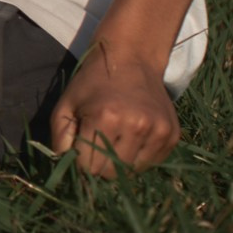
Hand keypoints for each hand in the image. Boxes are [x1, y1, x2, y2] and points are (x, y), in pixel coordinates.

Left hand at [49, 42, 180, 176]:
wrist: (131, 59)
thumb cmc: (92, 83)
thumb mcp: (66, 104)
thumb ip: (60, 138)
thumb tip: (64, 167)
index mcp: (106, 118)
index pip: (89, 167)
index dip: (79, 162)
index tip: (79, 148)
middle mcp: (136, 126)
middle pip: (111, 173)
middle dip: (98, 165)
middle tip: (96, 143)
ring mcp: (158, 132)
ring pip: (132, 172)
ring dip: (119, 162)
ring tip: (114, 138)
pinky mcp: (173, 136)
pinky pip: (151, 164)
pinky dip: (138, 158)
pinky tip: (131, 137)